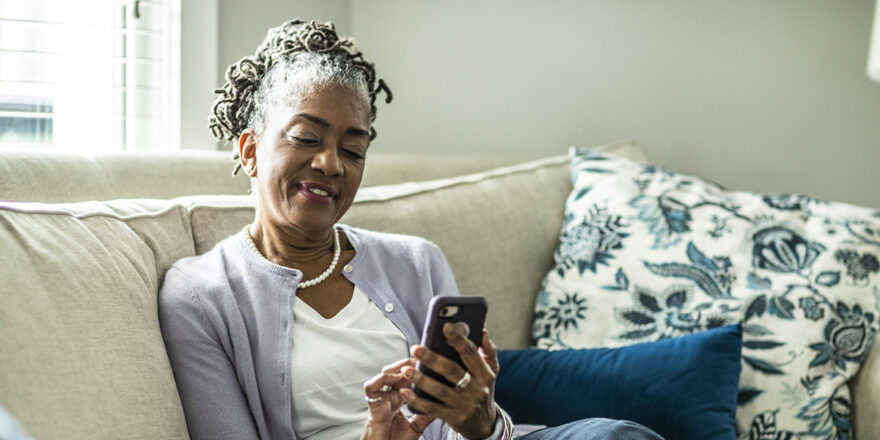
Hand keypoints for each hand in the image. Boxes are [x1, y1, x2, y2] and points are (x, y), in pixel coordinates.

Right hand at [361, 358, 435, 439]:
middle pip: (397, 372)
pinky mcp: (373, 405)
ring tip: (409, 367)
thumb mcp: (416, 428)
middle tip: (421, 360)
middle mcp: (389, 397)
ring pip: (385, 374)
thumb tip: (440, 405)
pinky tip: (395, 377)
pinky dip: (382, 379)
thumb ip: (425, 416)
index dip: (416, 370)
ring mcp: (381, 400)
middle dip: (408, 364)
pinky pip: (372, 387)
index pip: (407, 379)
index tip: (428, 364)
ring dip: (397, 368)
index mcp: (398, 401)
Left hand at [401, 324, 499, 439]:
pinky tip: (405, 391)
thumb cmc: (483, 390)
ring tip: (406, 370)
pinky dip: (417, 400)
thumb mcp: (491, 371)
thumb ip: (488, 350)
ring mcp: (464, 404)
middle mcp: (476, 389)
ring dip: (421, 379)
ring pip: (440, 390)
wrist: (484, 423)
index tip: (445, 326)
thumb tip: (483, 331)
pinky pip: (432, 408)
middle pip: (452, 371)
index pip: (471, 353)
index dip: (459, 339)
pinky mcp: (454, 417)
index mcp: (485, 373)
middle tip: (416, 349)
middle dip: (432, 358)